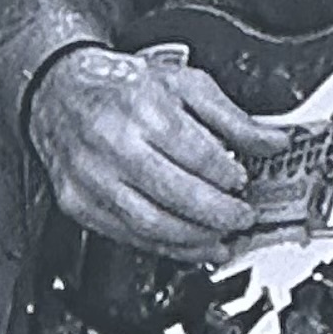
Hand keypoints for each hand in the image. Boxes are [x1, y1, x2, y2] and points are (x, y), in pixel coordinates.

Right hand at [28, 44, 268, 257]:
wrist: (60, 92)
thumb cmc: (122, 87)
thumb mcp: (183, 85)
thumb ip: (232, 117)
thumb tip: (272, 141)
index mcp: (142, 110)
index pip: (196, 154)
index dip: (226, 175)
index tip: (244, 182)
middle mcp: (112, 145)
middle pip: (176, 195)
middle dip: (219, 214)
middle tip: (242, 218)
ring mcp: (91, 178)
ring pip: (151, 225)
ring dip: (195, 240)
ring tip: (222, 238)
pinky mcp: (79, 204)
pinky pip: (128, 236)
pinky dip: (164, 248)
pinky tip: (188, 246)